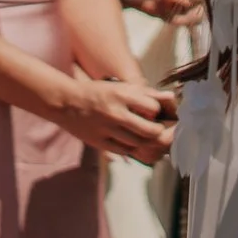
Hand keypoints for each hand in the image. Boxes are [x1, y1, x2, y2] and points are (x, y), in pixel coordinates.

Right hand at [56, 76, 175, 163]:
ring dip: (147, 141)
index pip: (153, 109)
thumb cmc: (98, 93)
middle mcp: (115, 113)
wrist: (66, 102)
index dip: (157, 112)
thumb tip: (171, 97)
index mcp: (122, 95)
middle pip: (149, 130)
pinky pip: (123, 150)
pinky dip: (132, 148)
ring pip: (138, 143)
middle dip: (159, 132)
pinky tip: (133, 142)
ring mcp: (106, 129)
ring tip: (147, 137)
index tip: (154, 113)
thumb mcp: (122, 87)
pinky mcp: (99, 142)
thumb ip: (147, 93)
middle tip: (159, 131)